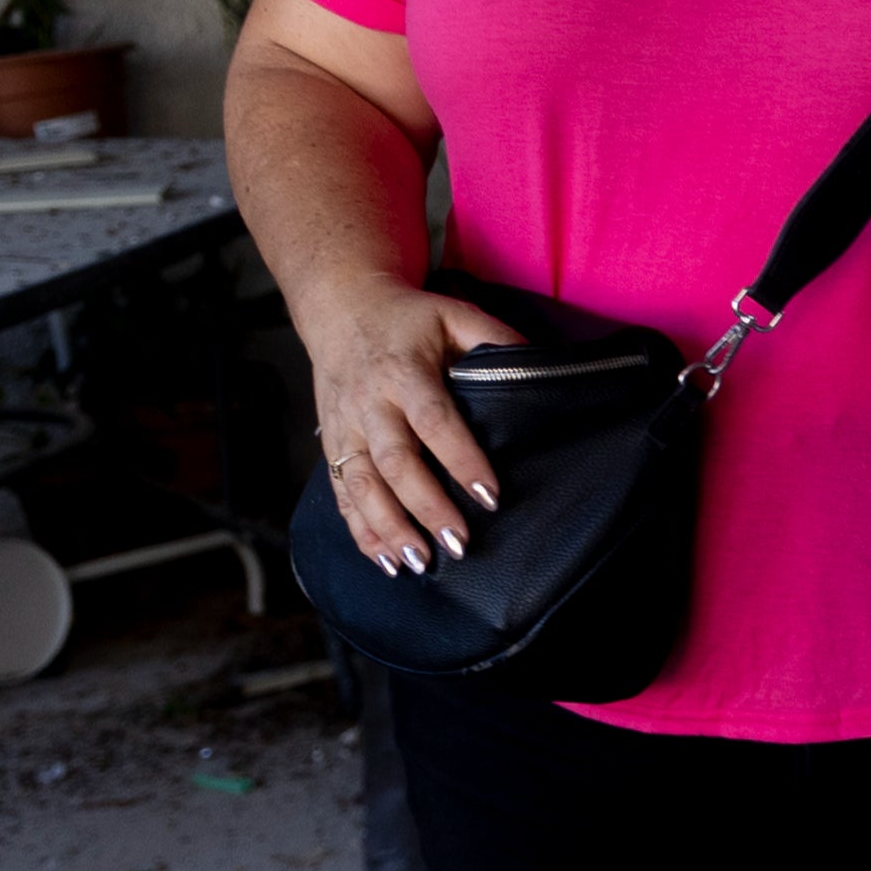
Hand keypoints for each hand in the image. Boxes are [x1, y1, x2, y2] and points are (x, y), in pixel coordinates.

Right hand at [303, 278, 510, 577]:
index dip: (461, 458)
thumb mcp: (455, 314)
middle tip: (457, 544)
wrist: (341, 307)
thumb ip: (496, 339)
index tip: (490, 496)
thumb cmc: (410, 318)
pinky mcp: (331, 443)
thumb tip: (539, 368)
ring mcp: (345, 426)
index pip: (434, 420)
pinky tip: (382, 558)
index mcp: (404, 371)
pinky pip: (341, 491)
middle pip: (394, 461)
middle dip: (425, 506)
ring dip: (387, 526)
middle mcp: (369, 403)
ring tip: (417, 562)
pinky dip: (359, 528)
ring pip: (360, 483)